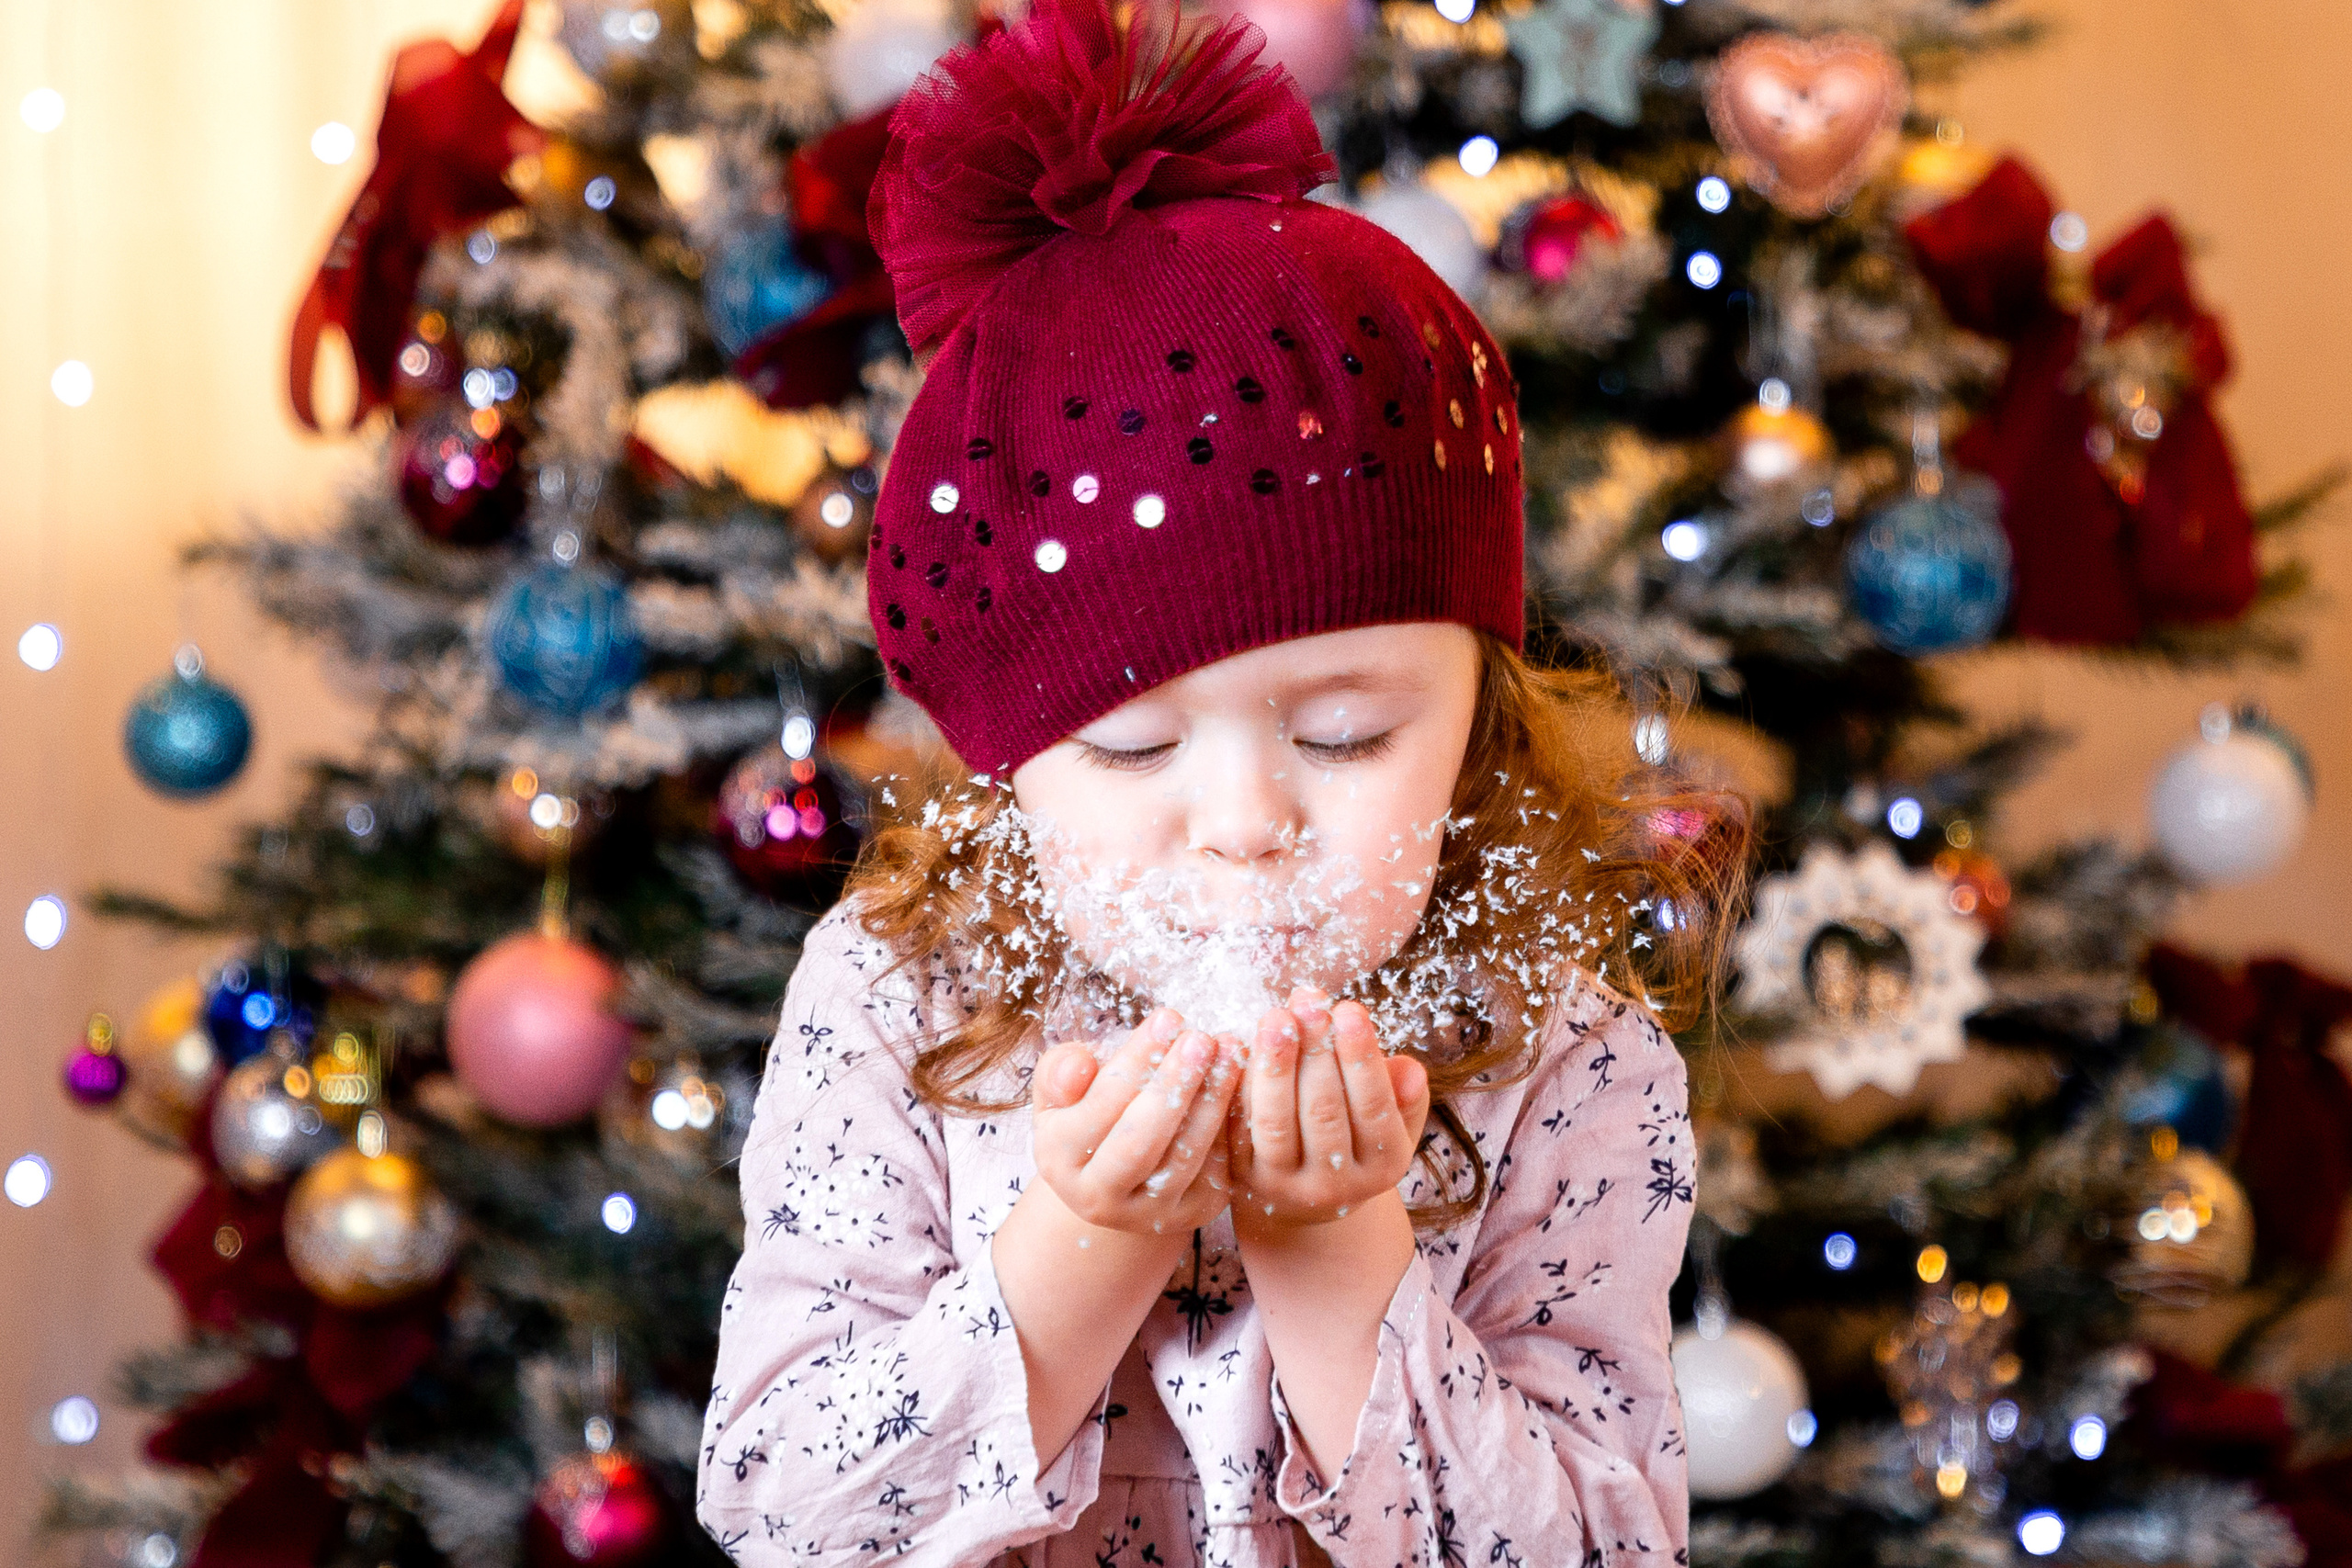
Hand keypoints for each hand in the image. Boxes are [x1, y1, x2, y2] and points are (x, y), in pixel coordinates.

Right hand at [1030, 1009, 1240, 1236]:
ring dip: (1211, 1101)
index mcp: (1056, 1159)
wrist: (1117, 1174)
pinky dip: (1228, 1126)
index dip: (1137, 1060)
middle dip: (1175, 1084)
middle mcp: (1096, 1199)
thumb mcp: (1061, 1091)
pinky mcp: (1191, 1214)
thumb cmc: (1088, 1113)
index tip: (1168, 1018)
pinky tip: (1239, 1085)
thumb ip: (1060, 1072)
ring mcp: (1147, 1214)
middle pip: (1140, 1141)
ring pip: (1184, 1157)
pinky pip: (1215, 1169)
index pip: (1099, 1106)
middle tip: (1202, 1037)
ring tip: (1230, 1053)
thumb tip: (1081, 1064)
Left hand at [1229, 988, 1430, 1230]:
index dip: (1361, 1057)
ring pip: (1276, 1123)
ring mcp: (1286, 1187)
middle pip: (1324, 1113)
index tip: (1349, 1008)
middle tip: (1310, 1001)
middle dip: (1316, 1051)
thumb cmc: (1358, 1135)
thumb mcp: (1394, 1120)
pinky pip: (1240, 1127)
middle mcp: (1337, 1186)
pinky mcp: (1245, 1179)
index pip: (1374, 1108)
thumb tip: (1409, 1069)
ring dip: (1275, 1064)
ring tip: (1276, 1016)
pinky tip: (1244, 1044)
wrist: (1310, 1192)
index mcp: (1383, 1167)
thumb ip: (1405, 1095)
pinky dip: (1242, 1084)